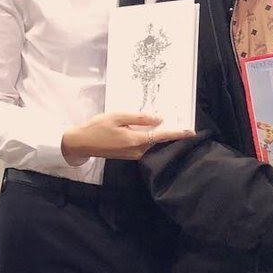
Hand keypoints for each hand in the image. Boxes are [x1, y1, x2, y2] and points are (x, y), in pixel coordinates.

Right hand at [61, 113, 193, 163]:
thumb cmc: (97, 127)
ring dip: (159, 135)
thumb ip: (139, 118)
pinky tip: (149, 129)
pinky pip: (144, 145)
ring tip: (166, 122)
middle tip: (180, 121)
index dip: (177, 134)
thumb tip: (159, 119)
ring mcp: (133, 155)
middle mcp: (137, 151)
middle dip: (169, 132)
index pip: (161, 136)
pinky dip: (149, 138)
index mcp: (135, 140)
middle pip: (159, 141)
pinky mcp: (129, 155)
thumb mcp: (117, 116)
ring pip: (152, 143)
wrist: (80, 143)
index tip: (191, 132)